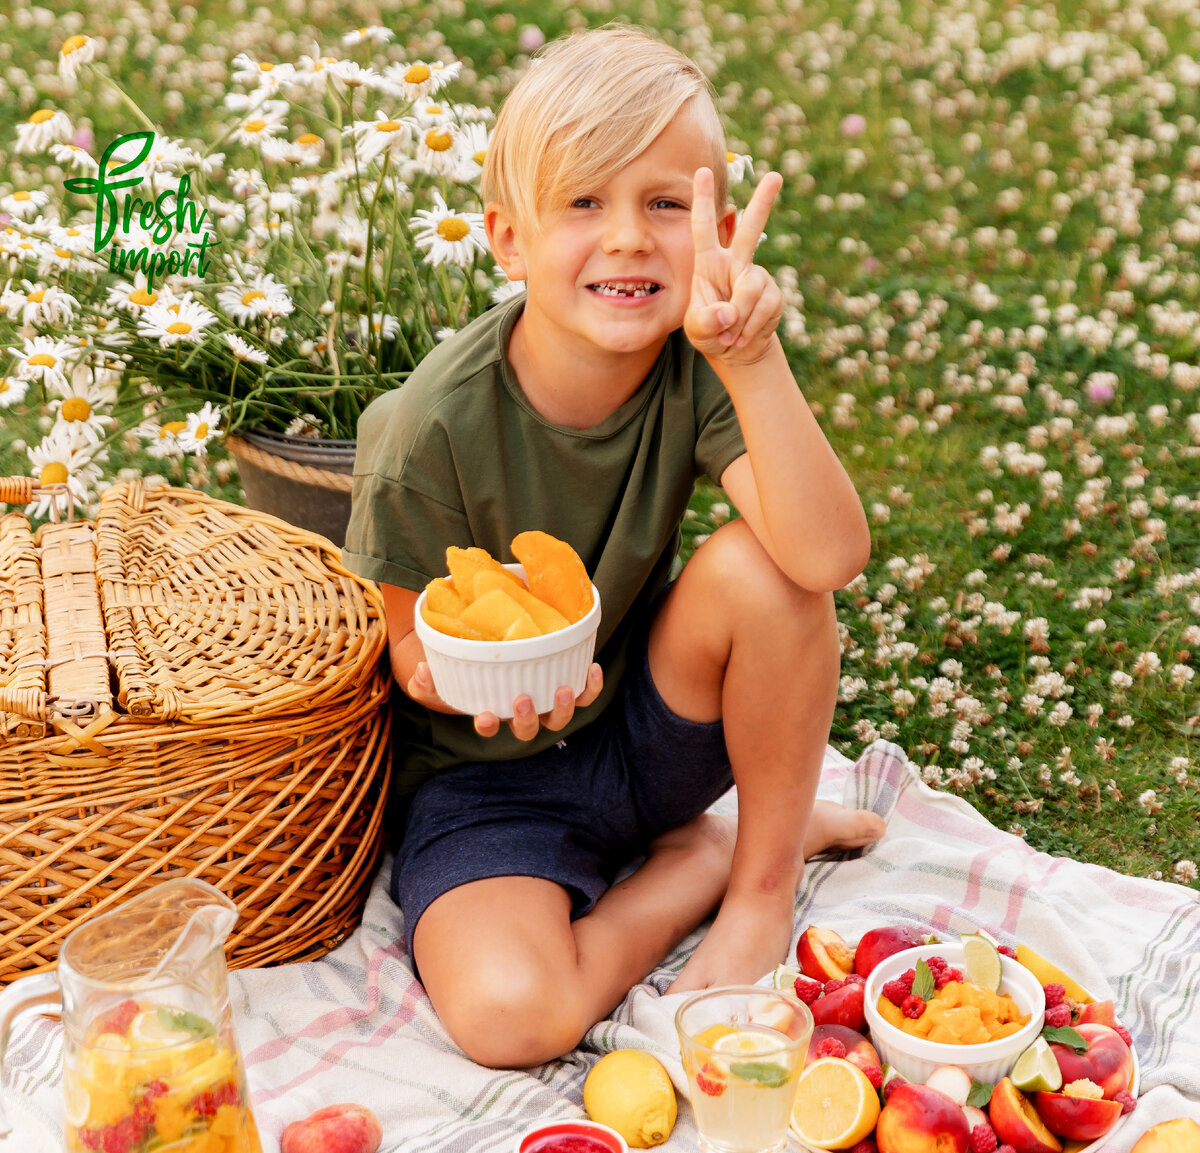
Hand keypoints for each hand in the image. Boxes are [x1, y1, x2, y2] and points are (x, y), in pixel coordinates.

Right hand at [407, 660, 603, 739]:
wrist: (499, 648)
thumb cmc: (468, 669)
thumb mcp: (442, 675)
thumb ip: (426, 679)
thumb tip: (422, 671)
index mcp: (492, 711)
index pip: (487, 727)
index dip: (486, 726)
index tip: (484, 715)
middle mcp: (520, 713)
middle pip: (528, 731)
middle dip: (526, 720)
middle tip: (522, 700)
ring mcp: (545, 704)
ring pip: (558, 720)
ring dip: (563, 709)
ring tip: (563, 689)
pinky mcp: (568, 690)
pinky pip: (584, 697)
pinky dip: (590, 688)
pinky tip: (591, 669)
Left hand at [684, 166, 783, 366]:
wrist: (736, 351)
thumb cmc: (709, 332)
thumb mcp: (696, 330)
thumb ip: (706, 321)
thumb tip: (729, 312)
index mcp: (709, 262)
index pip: (703, 228)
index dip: (702, 201)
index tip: (701, 171)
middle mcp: (735, 263)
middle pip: (749, 230)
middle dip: (763, 203)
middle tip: (775, 176)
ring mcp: (756, 277)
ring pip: (750, 289)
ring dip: (739, 320)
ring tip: (730, 336)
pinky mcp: (772, 295)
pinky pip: (763, 308)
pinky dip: (750, 328)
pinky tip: (744, 336)